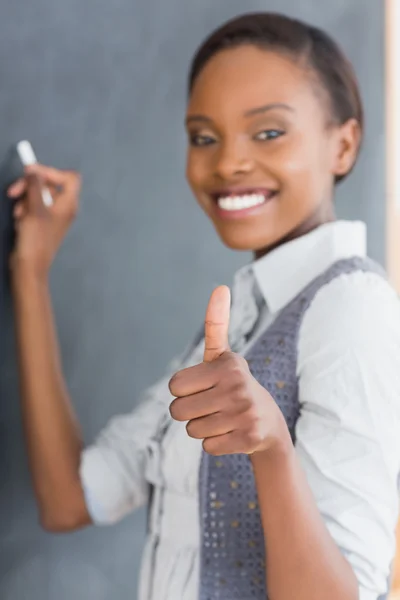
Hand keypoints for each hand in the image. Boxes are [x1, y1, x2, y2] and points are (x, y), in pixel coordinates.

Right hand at [7, 164, 80, 277]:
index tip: (31, 172)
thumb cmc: (36, 238)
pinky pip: (33, 207)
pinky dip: (24, 210)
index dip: (51, 171)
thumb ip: (35, 186)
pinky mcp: (42, 222)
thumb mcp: (35, 209)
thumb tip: (34, 170)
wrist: (29, 266)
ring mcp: (53, 216)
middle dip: (29, 187)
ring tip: (19, 215)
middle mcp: (64, 208)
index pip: (69, 177)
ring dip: (24, 201)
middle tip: (13, 192)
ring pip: (37, 195)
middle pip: (49, 184)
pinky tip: (20, 221)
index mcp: (69, 204)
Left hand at [169, 285, 286, 455]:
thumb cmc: (234, 385)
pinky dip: (215, 443)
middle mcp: (238, 386)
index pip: (174, 386)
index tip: (203, 387)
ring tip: (223, 419)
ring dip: (202, 428)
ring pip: (192, 430)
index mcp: (227, 364)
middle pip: (178, 410)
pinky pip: (207, 446)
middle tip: (212, 406)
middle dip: (189, 412)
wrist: (268, 423)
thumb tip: (220, 287)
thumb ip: (216, 323)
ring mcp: (245, 413)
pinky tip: (232, 433)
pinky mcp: (249, 438)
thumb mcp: (223, 356)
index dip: (183, 390)